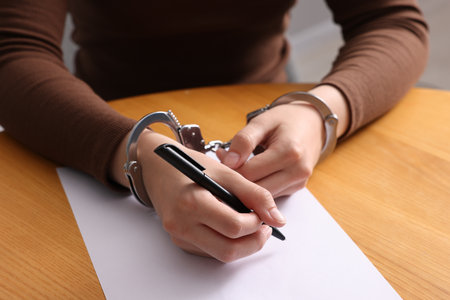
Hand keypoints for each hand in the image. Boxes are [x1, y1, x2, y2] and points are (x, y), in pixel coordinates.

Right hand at [120, 131, 285, 261]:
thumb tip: (278, 218)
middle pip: (228, 250)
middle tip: (263, 228)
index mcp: (193, 202)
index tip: (263, 214)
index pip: (234, 227)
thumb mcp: (225, 172)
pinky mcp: (179, 240)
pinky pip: (210, 251)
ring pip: (221, 254)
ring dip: (242, 244)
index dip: (256, 223)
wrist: (157, 167)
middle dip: (253, 242)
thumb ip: (254, 194)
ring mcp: (178, 235)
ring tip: (250, 225)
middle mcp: (182, 224)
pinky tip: (231, 226)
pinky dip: (227, 242)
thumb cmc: (191, 164)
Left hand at [216, 85, 348, 197]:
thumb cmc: (286, 120)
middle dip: (237, 180)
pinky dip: (258, 186)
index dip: (230, 168)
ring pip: (263, 196)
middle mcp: (297, 171)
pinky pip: (271, 194)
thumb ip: (244, 141)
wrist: (312, 123)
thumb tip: (228, 162)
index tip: (221, 157)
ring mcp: (298, 182)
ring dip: (247, 186)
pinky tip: (252, 171)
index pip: (250, 173)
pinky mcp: (296, 188)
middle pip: (256, 189)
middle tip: (225, 163)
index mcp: (289, 151)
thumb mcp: (262, 122)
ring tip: (238, 166)